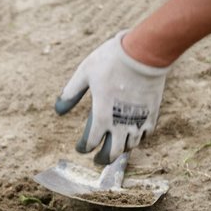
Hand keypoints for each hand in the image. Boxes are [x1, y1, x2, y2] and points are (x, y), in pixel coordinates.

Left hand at [55, 31, 170, 164]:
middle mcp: (120, 123)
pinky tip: (133, 135)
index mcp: (101, 116)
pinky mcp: (152, 112)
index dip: (83, 148)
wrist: (145, 50)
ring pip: (130, 146)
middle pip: (112, 153)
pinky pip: (146, 134)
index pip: (90, 143)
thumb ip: (70, 93)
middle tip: (97, 159)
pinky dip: (138, 138)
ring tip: (114, 146)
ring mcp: (138, 119)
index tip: (80, 147)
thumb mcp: (84, 73)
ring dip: (121, 149)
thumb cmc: (111, 60)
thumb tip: (58, 110)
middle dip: (102, 159)